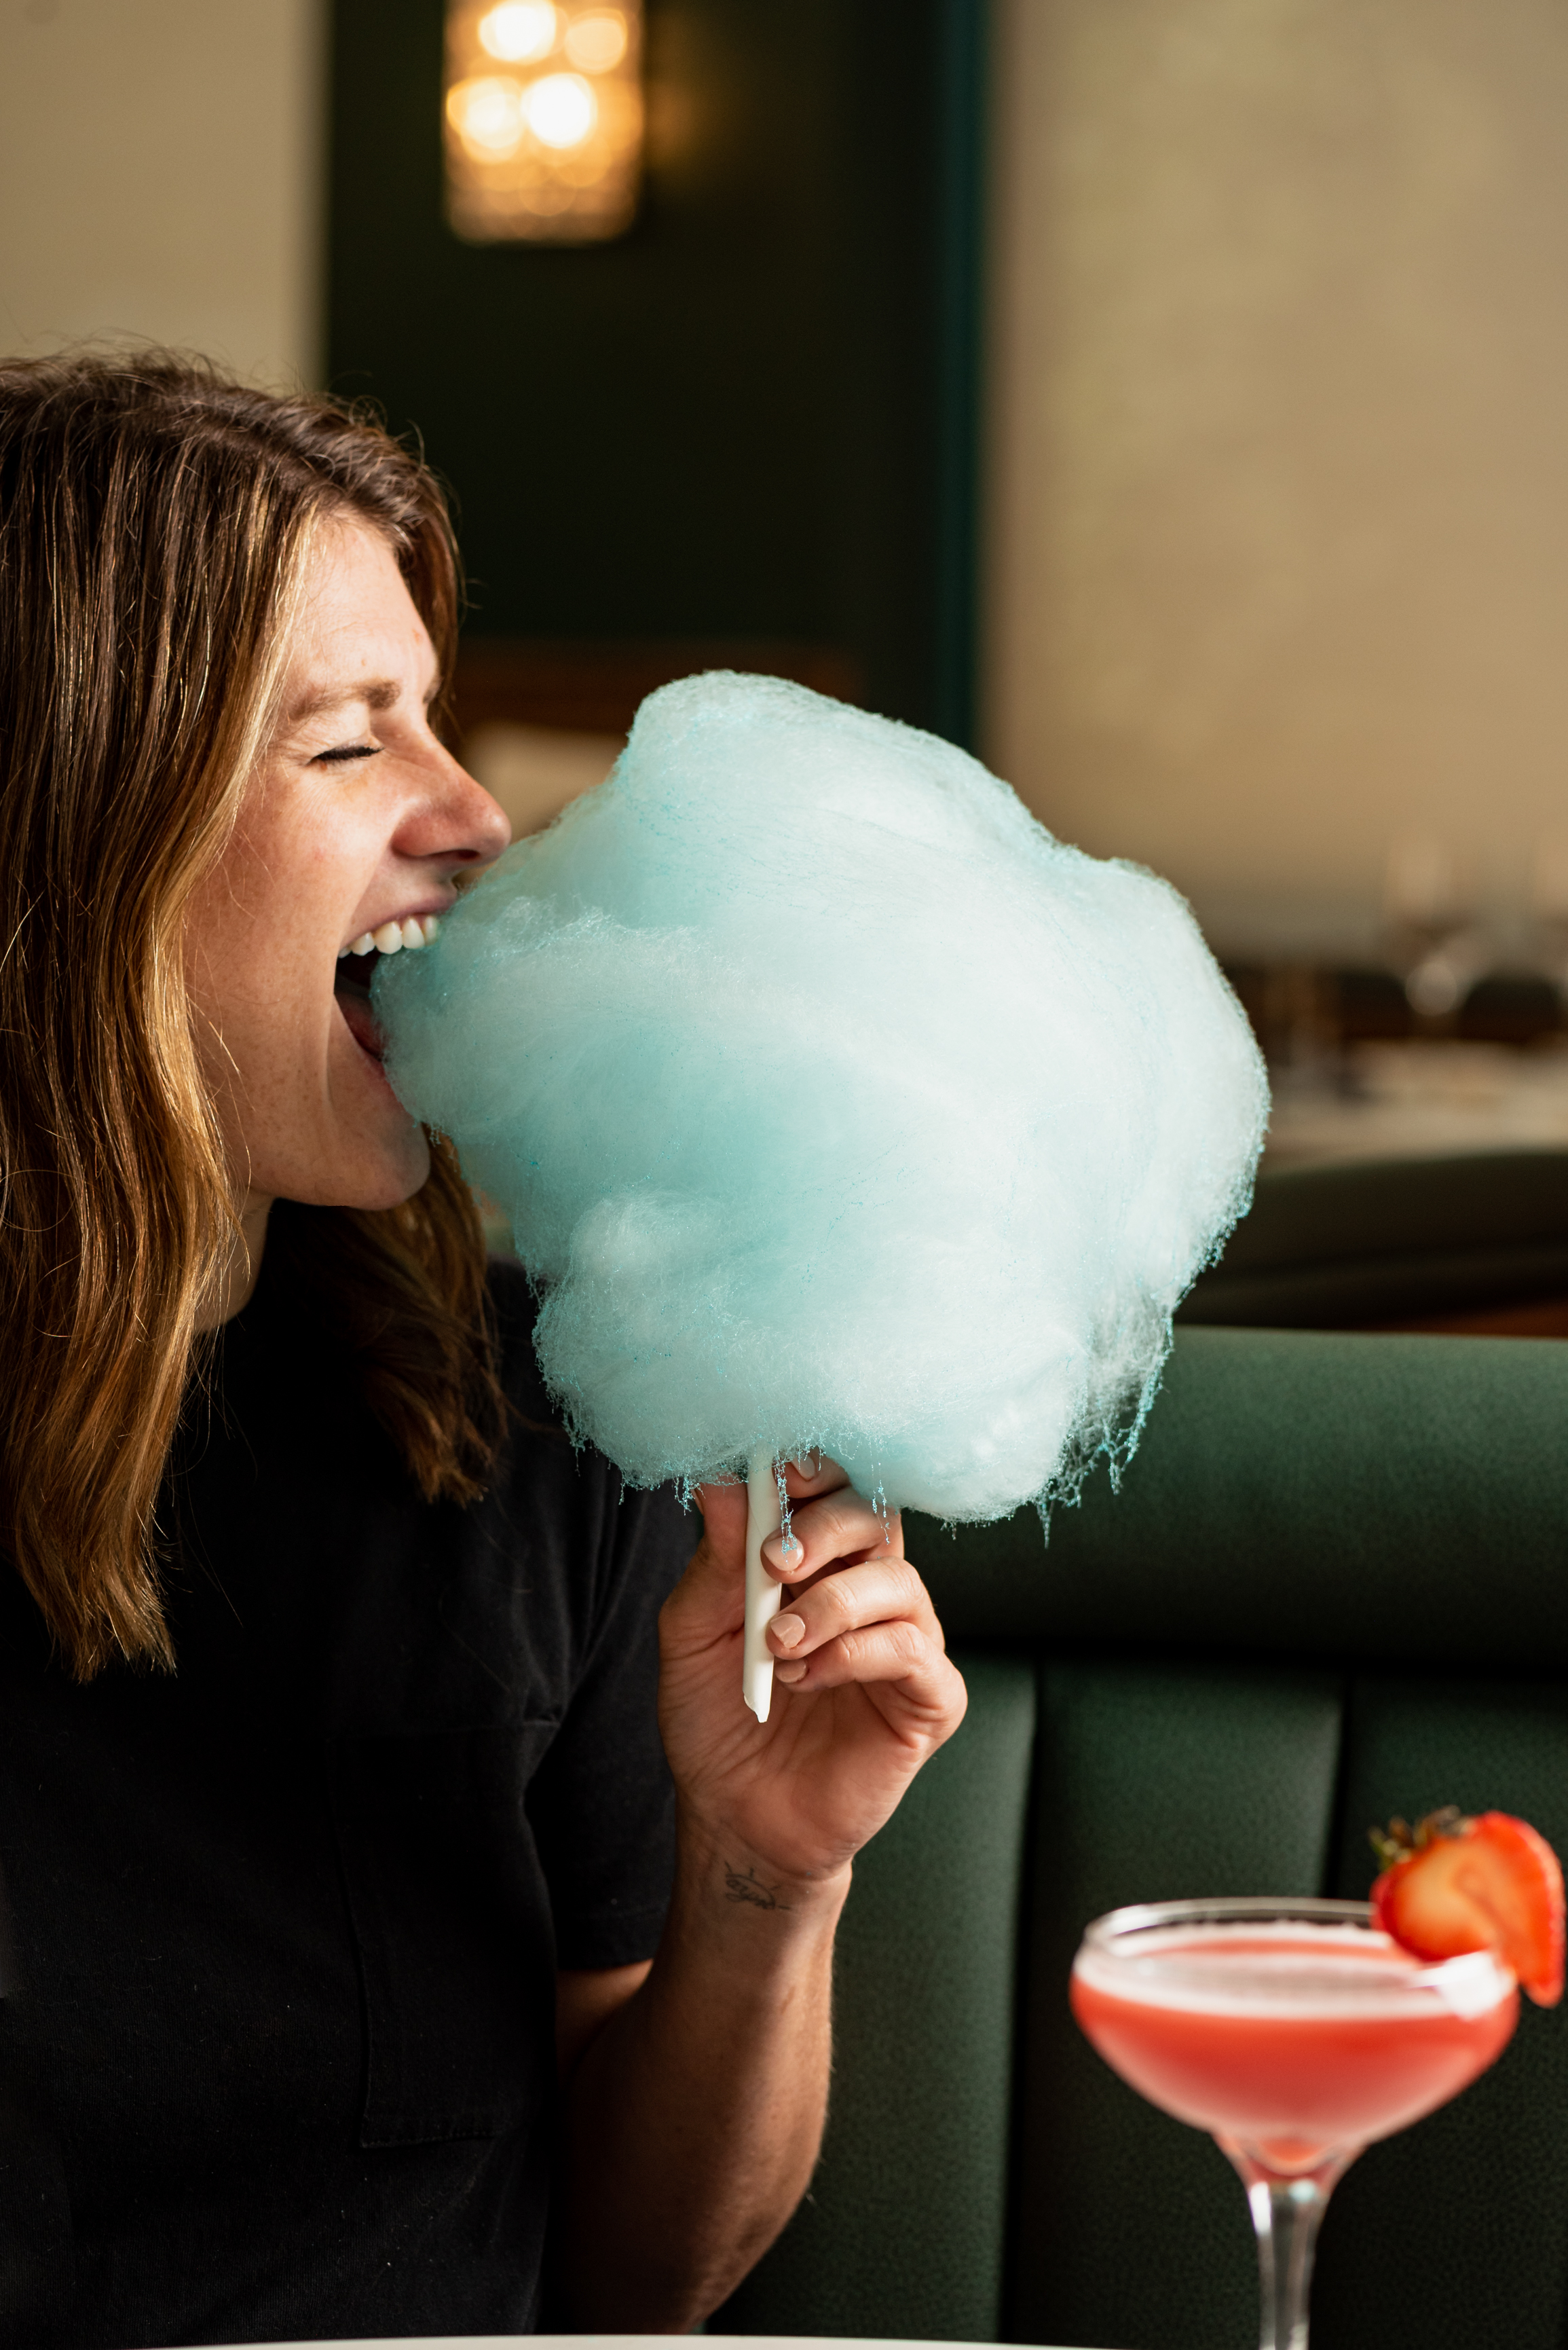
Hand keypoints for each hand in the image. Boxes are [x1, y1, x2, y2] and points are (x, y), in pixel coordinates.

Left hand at [656, 1460, 967, 1891]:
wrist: (737, 1818)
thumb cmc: (717, 1720)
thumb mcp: (693, 1633)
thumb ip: (717, 1560)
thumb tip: (722, 1482)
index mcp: (815, 1560)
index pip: (833, 1485)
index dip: (813, 1469)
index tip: (776, 1476)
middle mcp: (867, 1588)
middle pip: (876, 1514)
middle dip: (825, 1526)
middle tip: (775, 1562)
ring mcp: (905, 1639)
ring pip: (897, 1580)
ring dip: (830, 1604)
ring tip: (778, 1645)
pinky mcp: (929, 1697)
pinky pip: (912, 1650)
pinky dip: (854, 1654)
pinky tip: (808, 1678)